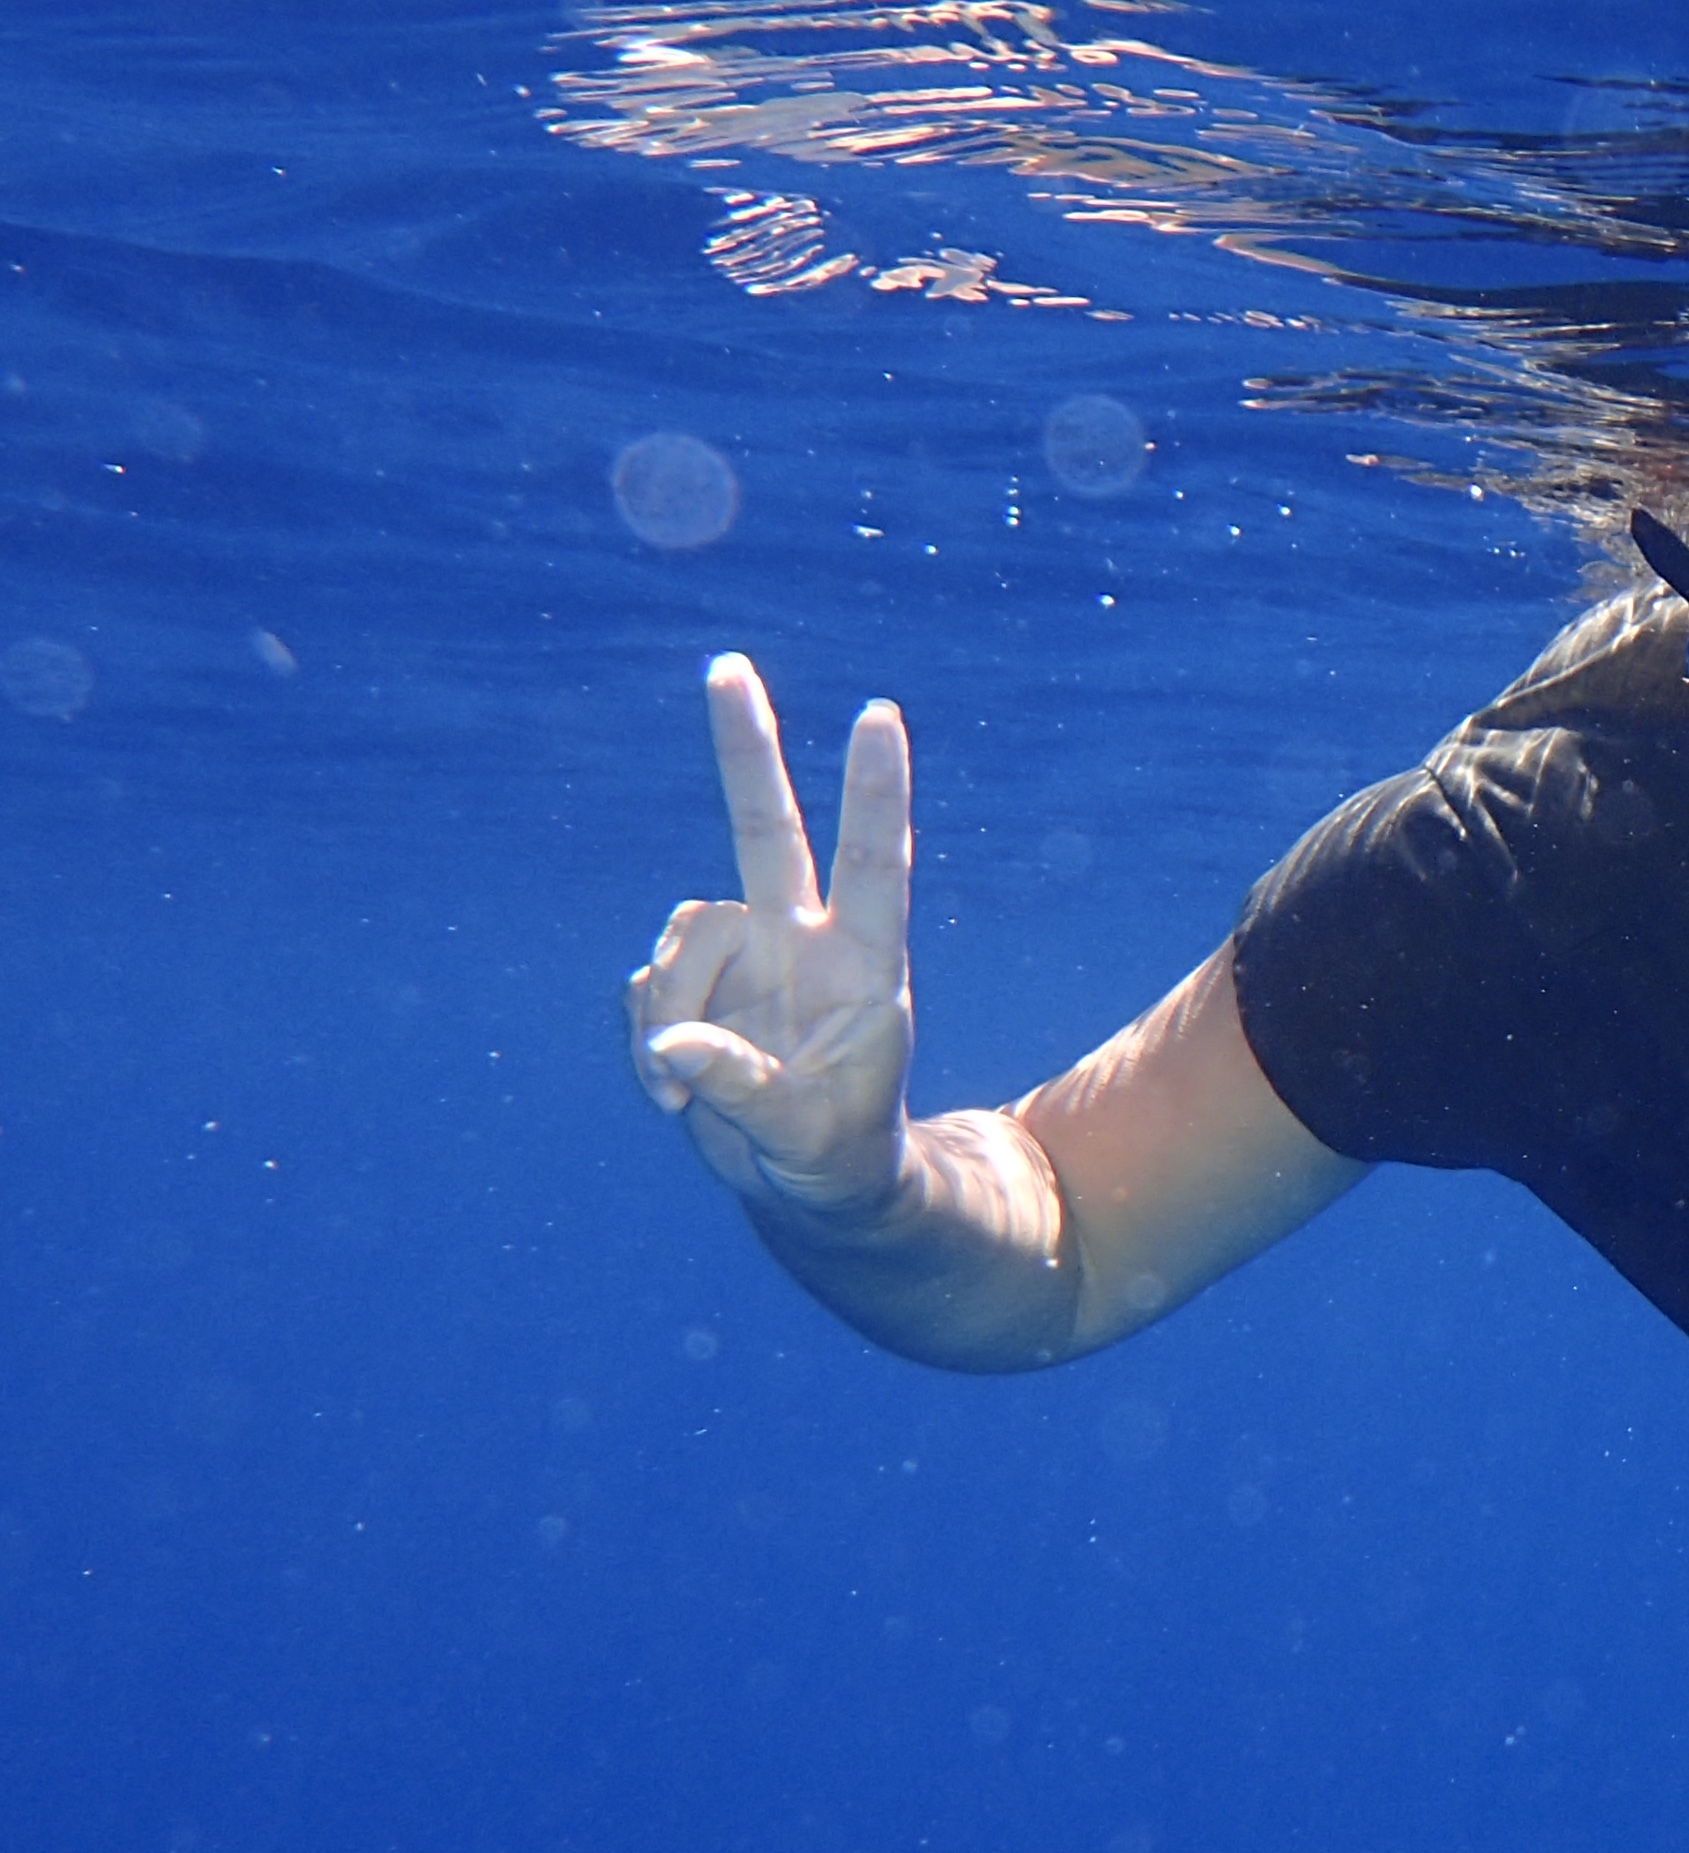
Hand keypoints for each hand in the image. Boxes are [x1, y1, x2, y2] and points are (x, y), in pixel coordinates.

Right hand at [625, 655, 916, 1215]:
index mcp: (865, 964)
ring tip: (687, 1095)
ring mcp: (742, 961)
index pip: (876, 860)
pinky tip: (674, 1096)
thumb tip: (670, 1044)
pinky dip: (648, 1049)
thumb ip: (745, 1090)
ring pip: (680, 939)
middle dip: (744, 752)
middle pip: (766, 829)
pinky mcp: (689, 991)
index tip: (881, 714)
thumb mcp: (809, 1136)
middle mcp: (800, 942)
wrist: (807, 1186)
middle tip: (726, 666)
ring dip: (671, 1015)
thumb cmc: (840, 1155)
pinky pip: (644, 990)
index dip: (874, 791)